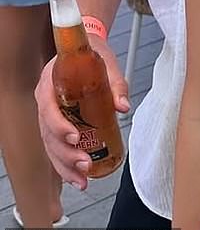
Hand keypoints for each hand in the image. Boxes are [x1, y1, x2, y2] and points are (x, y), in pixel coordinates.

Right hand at [35, 38, 128, 188]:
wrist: (84, 48)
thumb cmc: (92, 55)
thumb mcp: (106, 63)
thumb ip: (116, 83)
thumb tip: (124, 107)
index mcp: (50, 82)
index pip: (48, 108)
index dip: (58, 126)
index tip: (74, 137)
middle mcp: (45, 100)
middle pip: (48, 133)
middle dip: (65, 154)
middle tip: (84, 164)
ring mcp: (48, 114)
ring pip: (50, 145)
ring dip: (64, 166)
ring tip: (82, 180)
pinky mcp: (56, 124)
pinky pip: (55, 147)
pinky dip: (65, 165)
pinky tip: (77, 178)